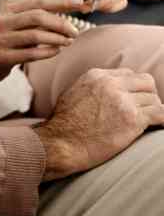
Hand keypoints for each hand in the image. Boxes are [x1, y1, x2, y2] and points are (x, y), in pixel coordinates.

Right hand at [0, 0, 81, 83]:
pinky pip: (30, 53)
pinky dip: (47, 52)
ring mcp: (2, 40)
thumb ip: (33, 21)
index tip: (79, 1)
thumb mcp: (14, 27)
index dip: (60, 0)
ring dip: (57, 39)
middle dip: (61, 23)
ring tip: (69, 42)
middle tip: (75, 31)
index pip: (38, 1)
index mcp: (8, 12)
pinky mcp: (2, 57)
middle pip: (38, 16)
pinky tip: (57, 51)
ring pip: (35, 35)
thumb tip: (64, 17)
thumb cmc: (2, 43)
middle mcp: (4, 23)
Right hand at [34, 68, 163, 180]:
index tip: (134, 100)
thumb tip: (107, 90)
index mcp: (96, 75)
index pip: (129, 74)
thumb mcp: (74, 92)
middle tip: (145, 111)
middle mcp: (111, 84)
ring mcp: (123, 100)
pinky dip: (163, 120)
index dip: (134, 88)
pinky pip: (162, 114)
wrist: (62, 141)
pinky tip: (159, 126)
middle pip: (146, 82)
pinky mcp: (133, 119)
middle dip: (148, 96)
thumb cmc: (64, 123)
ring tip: (147, 123)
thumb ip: (94, 87)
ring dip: (153, 111)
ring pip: (155, 99)